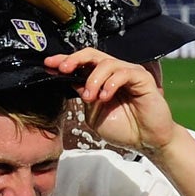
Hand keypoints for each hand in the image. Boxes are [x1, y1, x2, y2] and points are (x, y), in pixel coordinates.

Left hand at [49, 46, 178, 153]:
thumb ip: (83, 96)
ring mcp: (129, 73)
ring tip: (91, 98)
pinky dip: (111, 83)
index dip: (65, 61)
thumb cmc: (123, 129)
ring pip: (107, 62)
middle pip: (92, 54)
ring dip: (93, 79)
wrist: (146, 141)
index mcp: (101, 79)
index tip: (48, 64)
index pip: (82, 64)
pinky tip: (105, 97)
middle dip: (75, 59)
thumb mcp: (93, 113)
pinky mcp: (142, 78)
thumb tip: (70, 80)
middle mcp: (114, 72)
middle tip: (63, 69)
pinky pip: (124, 72)